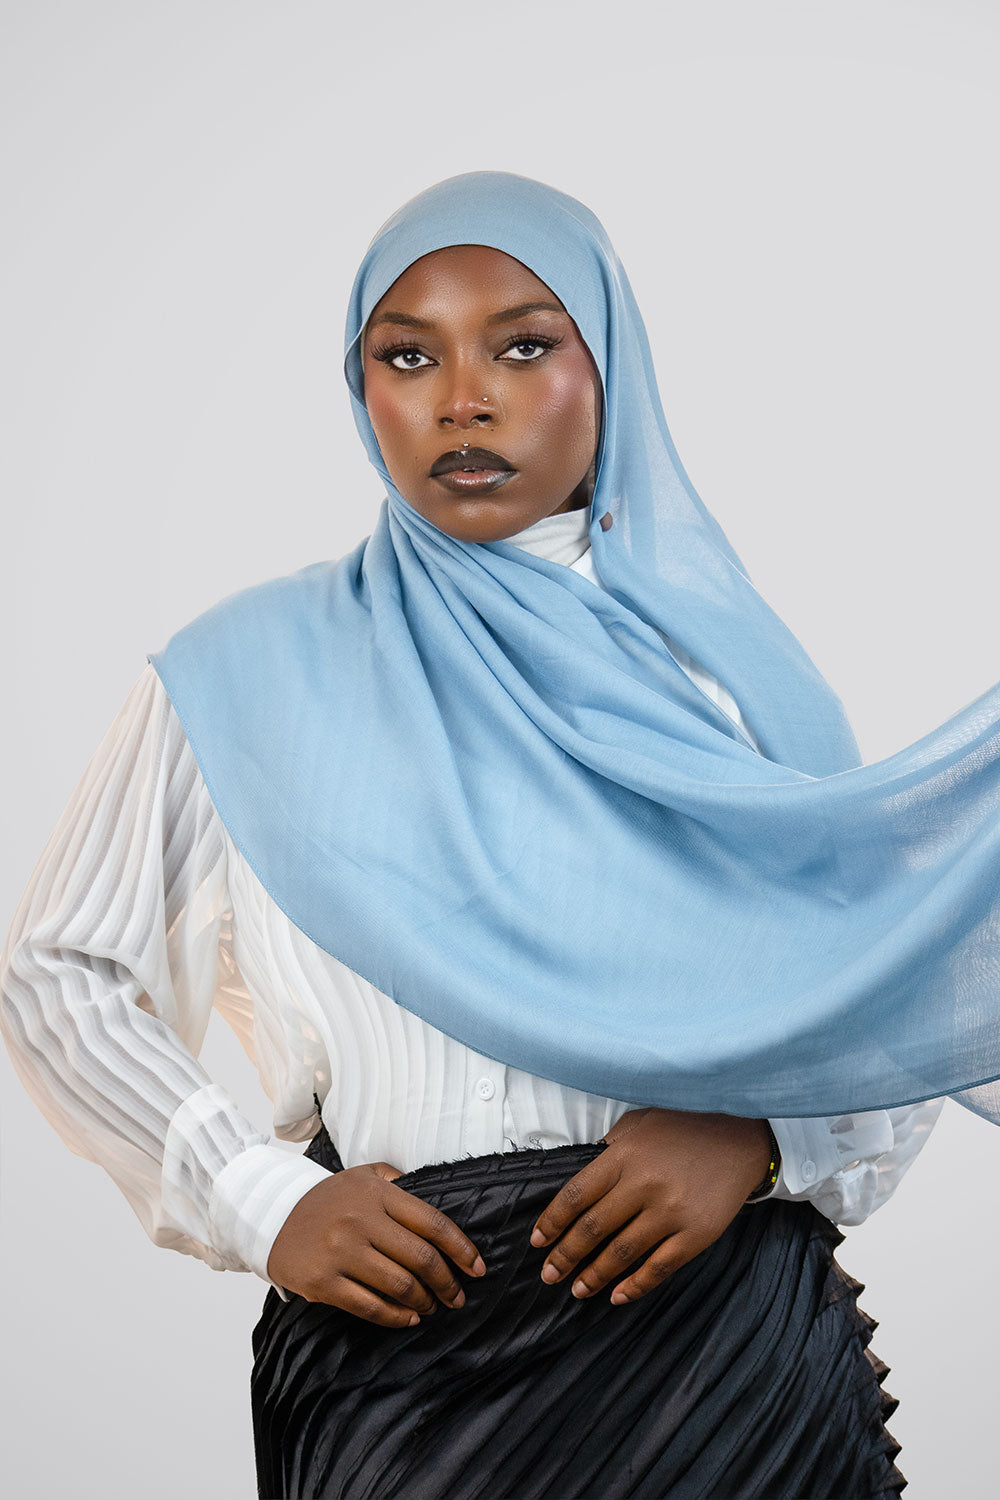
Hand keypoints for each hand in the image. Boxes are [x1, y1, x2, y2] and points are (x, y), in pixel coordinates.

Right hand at [267, 1161, 486, 1327]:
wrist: (272, 1214)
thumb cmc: (329, 1198)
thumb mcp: (363, 1175)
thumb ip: (399, 1182)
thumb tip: (438, 1197)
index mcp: (378, 1195)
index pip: (433, 1223)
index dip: (461, 1249)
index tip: (477, 1268)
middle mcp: (362, 1222)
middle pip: (421, 1258)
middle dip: (447, 1283)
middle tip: (457, 1296)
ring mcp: (342, 1253)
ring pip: (399, 1286)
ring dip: (424, 1302)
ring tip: (431, 1307)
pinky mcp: (324, 1283)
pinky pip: (369, 1307)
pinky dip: (395, 1317)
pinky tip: (407, 1318)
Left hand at [528, 1107, 771, 1305]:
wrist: (741, 1139)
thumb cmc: (684, 1128)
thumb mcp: (639, 1124)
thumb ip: (610, 1150)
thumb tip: (584, 1183)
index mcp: (624, 1155)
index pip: (576, 1195)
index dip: (553, 1222)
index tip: (539, 1241)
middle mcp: (644, 1184)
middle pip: (593, 1228)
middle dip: (566, 1256)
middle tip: (549, 1275)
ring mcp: (671, 1212)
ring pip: (622, 1253)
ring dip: (595, 1276)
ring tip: (578, 1290)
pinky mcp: (696, 1234)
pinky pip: (659, 1267)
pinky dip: (635, 1286)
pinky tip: (617, 1296)